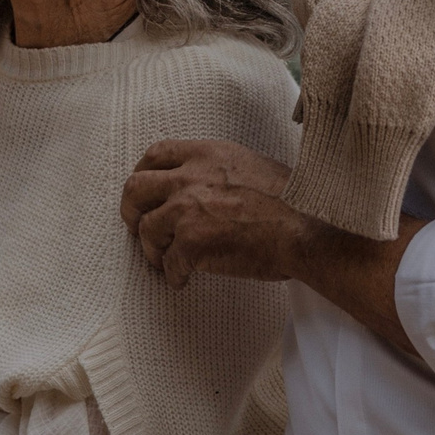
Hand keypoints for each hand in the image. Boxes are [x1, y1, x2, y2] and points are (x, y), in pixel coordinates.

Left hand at [120, 139, 307, 289]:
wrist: (303, 228)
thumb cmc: (289, 200)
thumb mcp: (248, 164)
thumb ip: (215, 169)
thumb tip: (197, 185)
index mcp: (205, 154)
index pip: (155, 154)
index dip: (143, 173)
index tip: (144, 192)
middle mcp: (190, 177)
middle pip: (134, 188)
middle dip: (131, 211)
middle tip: (139, 228)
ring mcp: (187, 210)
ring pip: (146, 230)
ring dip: (154, 249)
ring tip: (167, 261)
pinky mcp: (191, 243)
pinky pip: (168, 264)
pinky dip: (174, 276)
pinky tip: (185, 280)